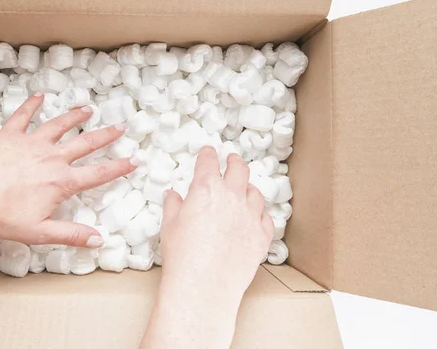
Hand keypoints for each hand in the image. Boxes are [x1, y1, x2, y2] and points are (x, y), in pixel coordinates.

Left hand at [0, 93, 136, 247]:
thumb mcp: (39, 232)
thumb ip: (71, 234)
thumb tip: (98, 240)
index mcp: (61, 182)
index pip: (98, 174)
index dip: (119, 168)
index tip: (135, 160)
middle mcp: (51, 158)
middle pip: (85, 143)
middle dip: (105, 135)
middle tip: (120, 127)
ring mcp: (30, 143)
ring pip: (59, 125)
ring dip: (76, 116)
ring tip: (88, 109)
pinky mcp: (9, 135)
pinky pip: (24, 116)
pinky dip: (33, 105)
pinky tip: (40, 96)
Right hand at [160, 146, 273, 295]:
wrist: (204, 284)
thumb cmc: (182, 256)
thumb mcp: (169, 226)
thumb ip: (173, 205)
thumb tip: (173, 195)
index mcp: (205, 189)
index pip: (208, 161)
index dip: (208, 154)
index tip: (208, 152)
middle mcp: (231, 196)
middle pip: (239, 169)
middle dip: (234, 162)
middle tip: (232, 161)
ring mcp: (250, 215)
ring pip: (255, 192)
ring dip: (248, 188)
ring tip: (244, 190)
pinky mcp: (262, 235)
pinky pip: (266, 217)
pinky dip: (261, 214)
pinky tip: (256, 217)